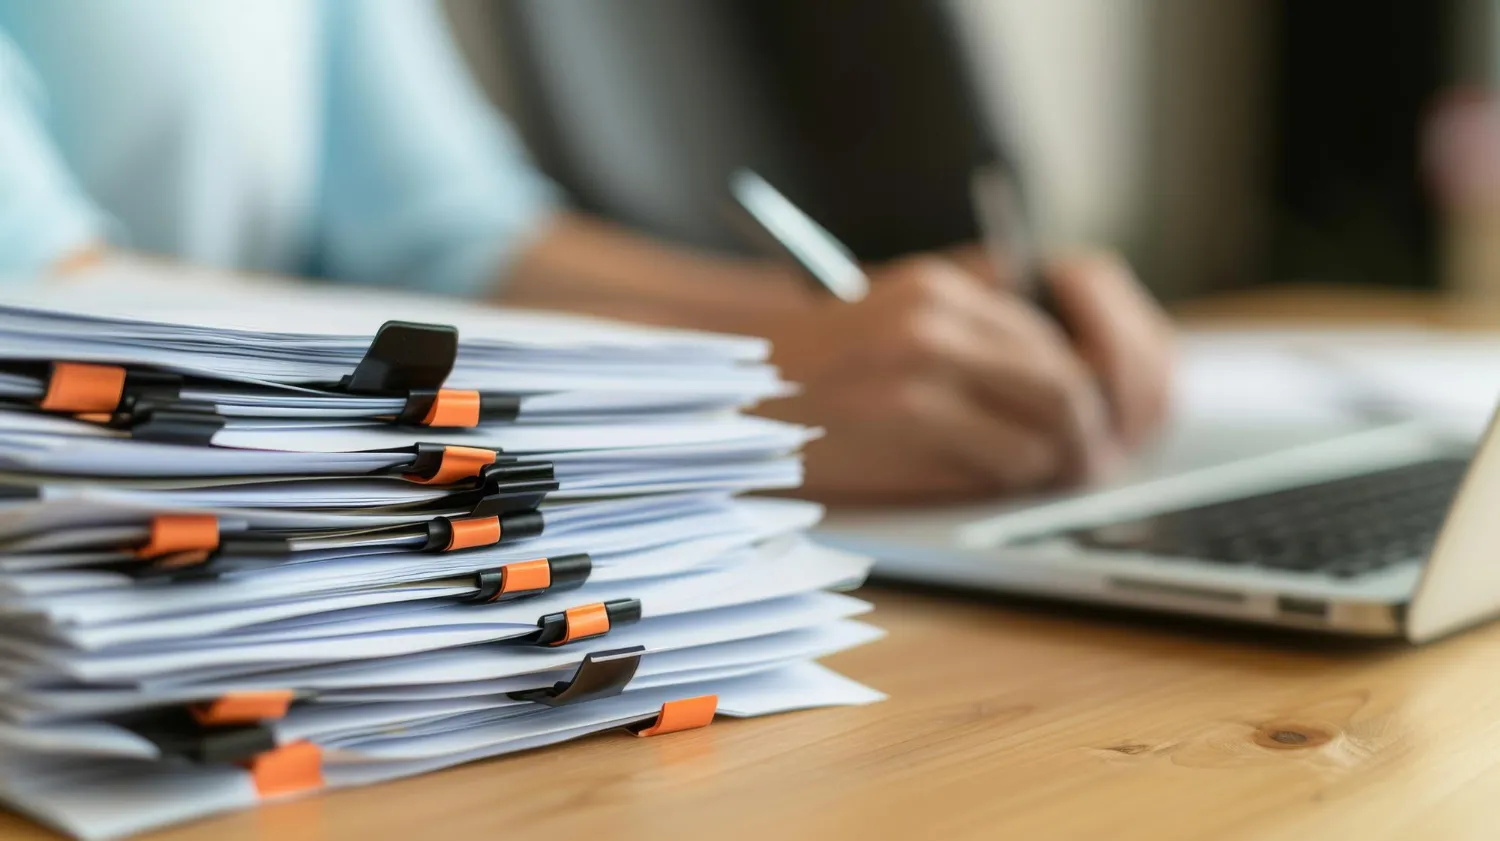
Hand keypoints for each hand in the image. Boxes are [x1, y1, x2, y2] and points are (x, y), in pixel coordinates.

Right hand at [757, 255, 1141, 502]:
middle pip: (1060, 374)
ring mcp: (922, 360)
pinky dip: (1021, 473)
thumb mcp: (884, 328)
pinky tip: (1004, 480)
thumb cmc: (801, 379)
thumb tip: (1058, 387)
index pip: (1046, 336)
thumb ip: (963, 339)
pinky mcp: (908, 412)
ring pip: (1049, 412)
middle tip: (1087, 463)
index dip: (1078, 388)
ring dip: (1060, 454)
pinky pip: (1007, 451)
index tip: (1085, 424)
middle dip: (1085, 427)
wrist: (719, 397)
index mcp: (934, 288)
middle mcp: (935, 314)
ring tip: (1054, 477)